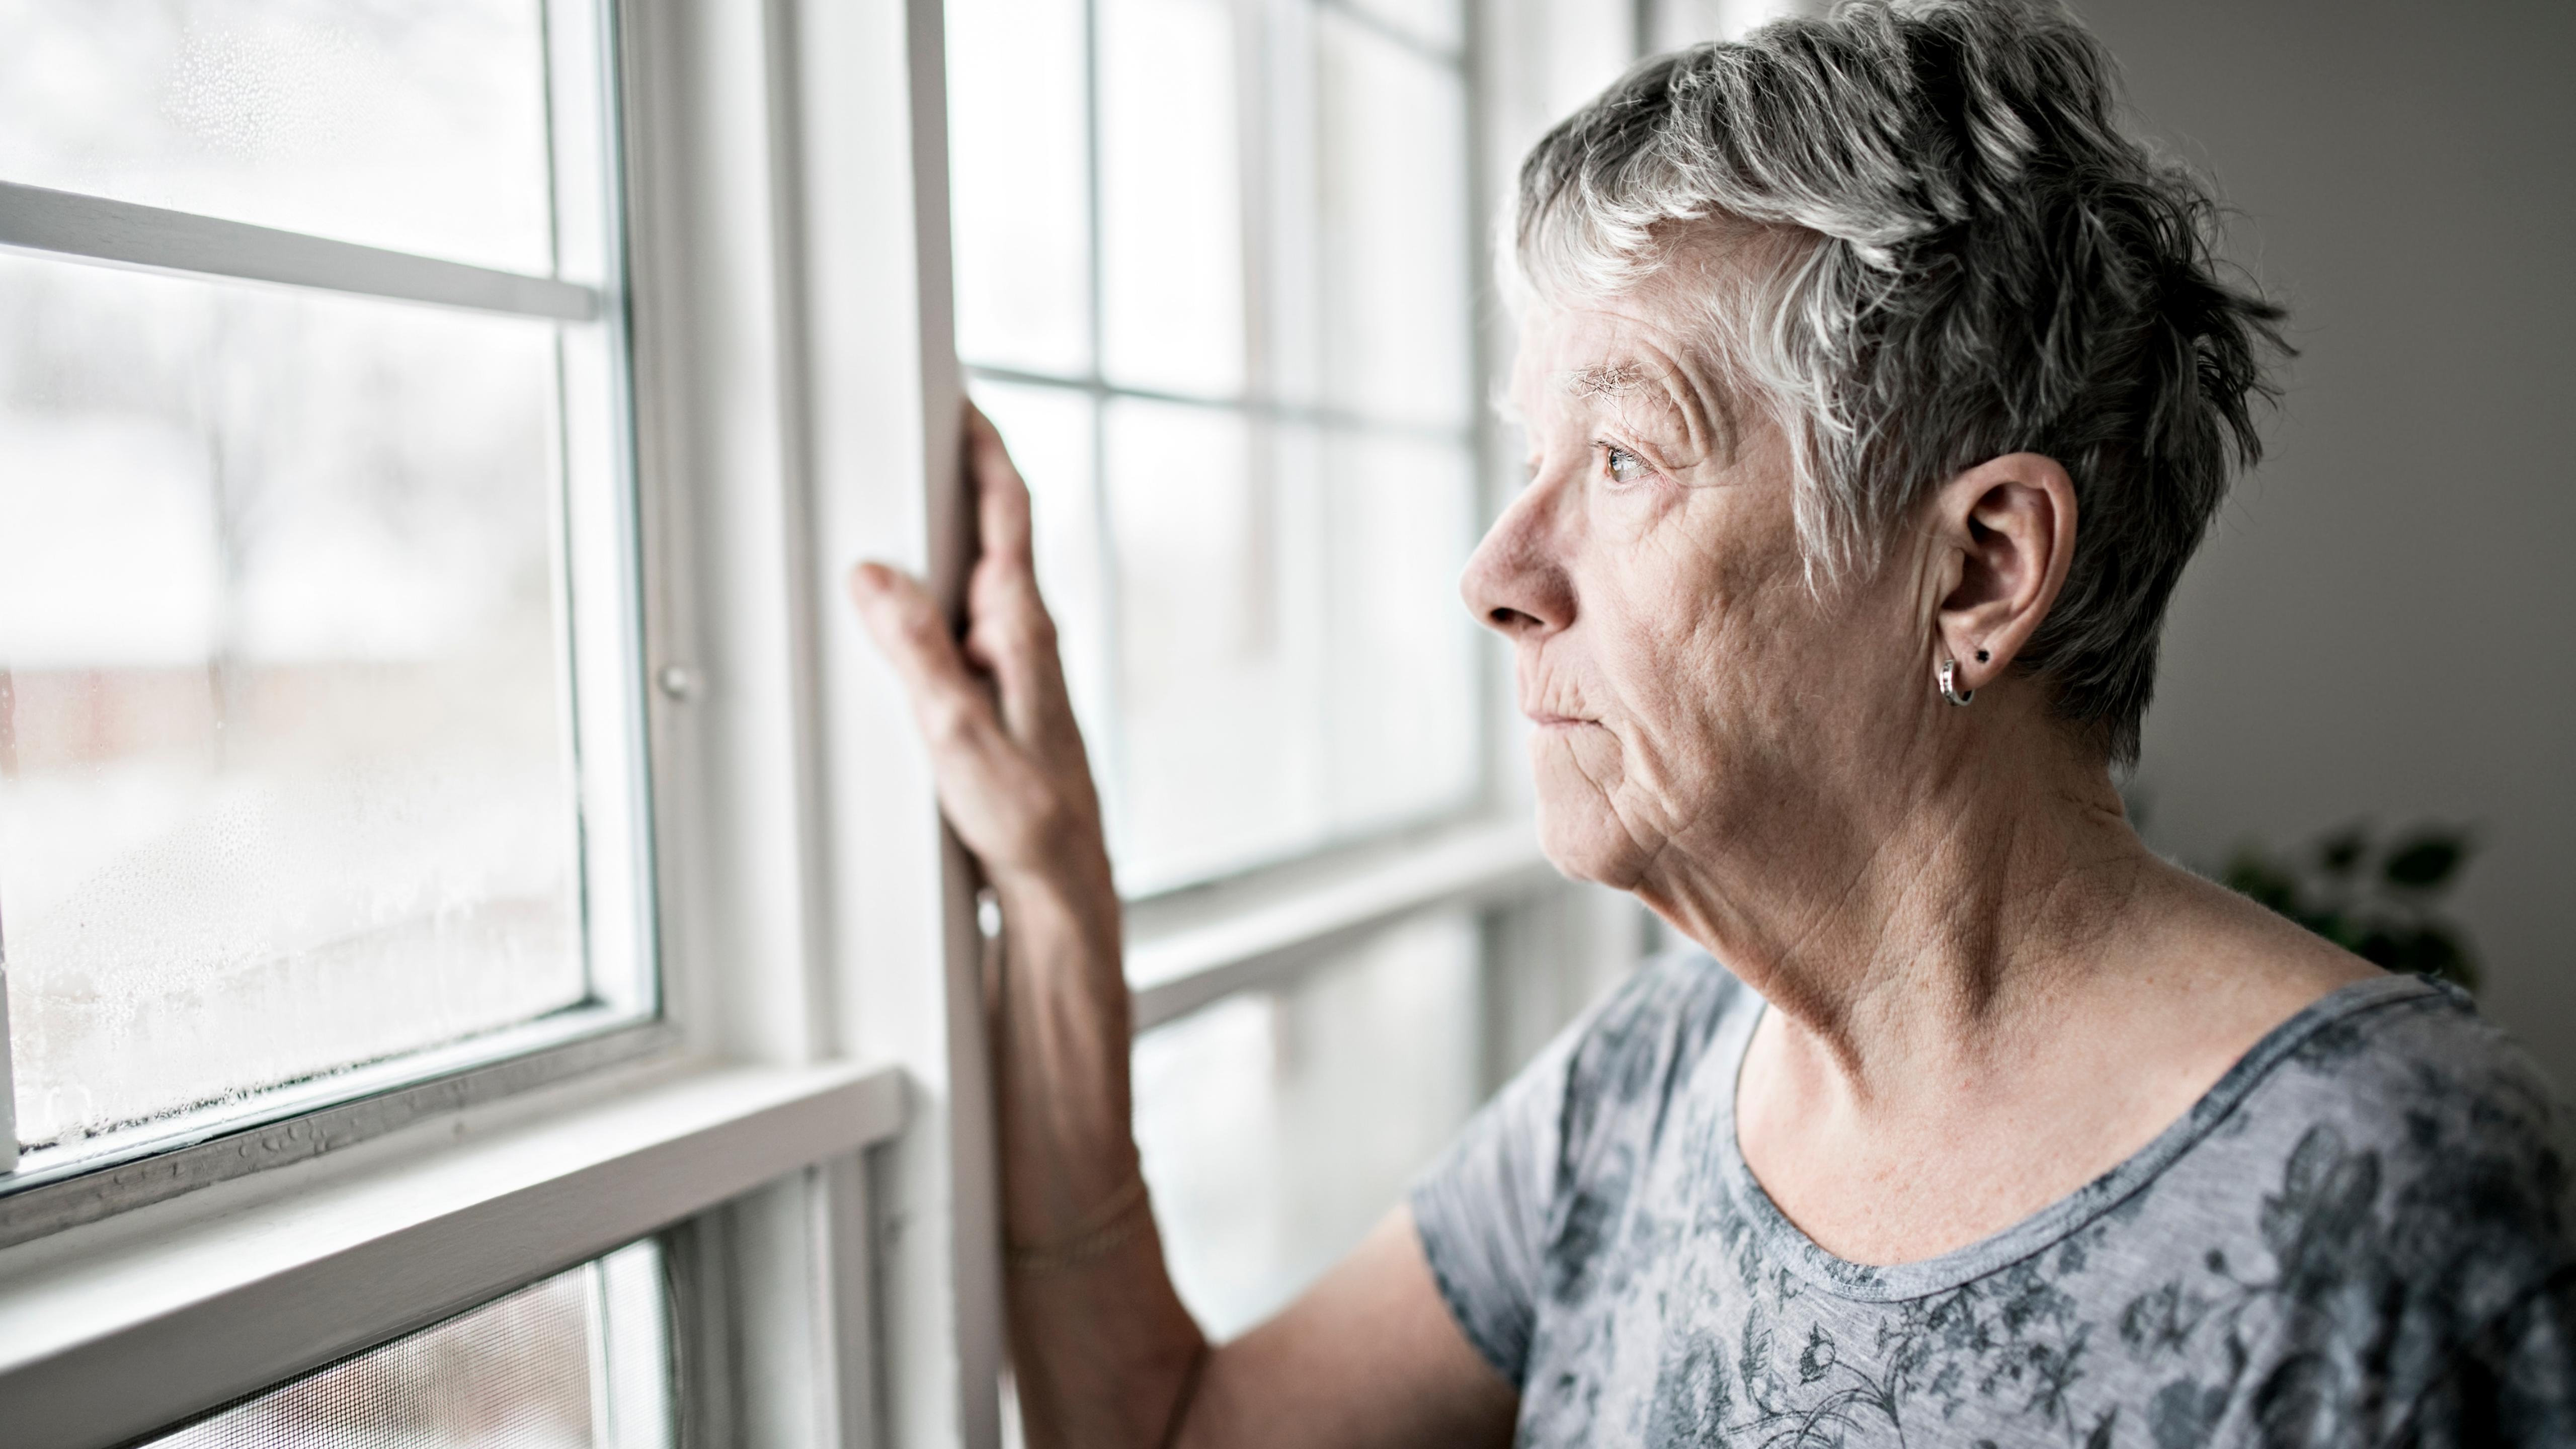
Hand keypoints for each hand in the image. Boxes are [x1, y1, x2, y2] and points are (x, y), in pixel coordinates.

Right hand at [849, 405, 1111, 898]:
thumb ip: (917, 652)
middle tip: (912, 432)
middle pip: (990, 534)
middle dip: (953, 479)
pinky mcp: (999, 697)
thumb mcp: (957, 734)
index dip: (985, 449)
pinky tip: (901, 614)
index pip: (1010, 512)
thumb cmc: (1029, 819)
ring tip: (891, 509)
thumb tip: (876, 576)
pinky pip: (961, 627)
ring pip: (972, 582)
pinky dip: (932, 602)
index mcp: (1023, 630)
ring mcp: (1015, 667)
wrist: (1061, 884)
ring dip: (939, 544)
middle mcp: (1024, 638)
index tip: (961, 399)